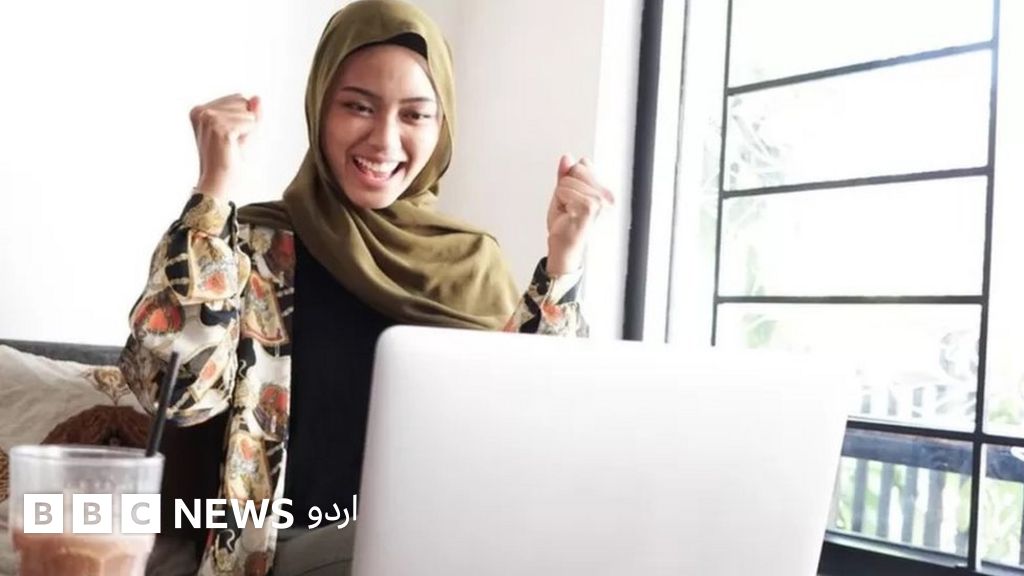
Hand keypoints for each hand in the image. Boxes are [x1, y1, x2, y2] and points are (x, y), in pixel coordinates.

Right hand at [189, 93, 261, 199]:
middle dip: (245, 123)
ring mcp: (208, 118)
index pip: (238, 98)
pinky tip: (233, 147)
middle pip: (243, 101)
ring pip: (248, 112)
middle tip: (232, 144)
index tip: (229, 138)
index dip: (242, 120)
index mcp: (200, 110)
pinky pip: (250, 123)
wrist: (220, 183)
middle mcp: (201, 111)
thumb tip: (257, 97)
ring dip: (247, 131)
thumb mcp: (243, 131)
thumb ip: (251, 113)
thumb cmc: (230, 160)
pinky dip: (249, 136)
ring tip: (232, 146)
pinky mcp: (219, 128)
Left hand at [546, 155, 614, 275]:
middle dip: (565, 188)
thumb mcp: (565, 195)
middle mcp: (607, 197)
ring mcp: (600, 202)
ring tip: (568, 213)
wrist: (565, 250)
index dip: (571, 181)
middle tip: (569, 208)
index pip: (583, 164)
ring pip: (567, 181)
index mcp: (606, 192)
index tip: (573, 201)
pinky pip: (563, 190)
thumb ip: (566, 175)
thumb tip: (567, 157)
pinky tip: (567, 216)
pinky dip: (559, 203)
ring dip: (561, 197)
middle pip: (576, 169)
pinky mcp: (590, 207)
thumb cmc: (567, 227)